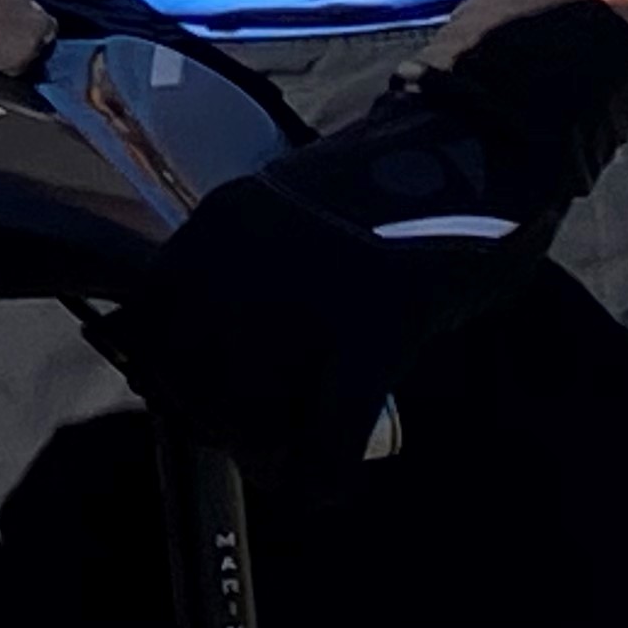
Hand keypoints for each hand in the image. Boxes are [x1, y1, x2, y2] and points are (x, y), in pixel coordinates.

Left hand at [100, 0, 627, 470]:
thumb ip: (246, 274)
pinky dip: (321, 476)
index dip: (164, 377)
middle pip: (188, 376)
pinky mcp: (382, 318)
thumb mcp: (290, 220)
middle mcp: (248, 251)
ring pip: (247, 410)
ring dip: (263, 456)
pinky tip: (330, 485)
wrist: (483, 141)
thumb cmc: (395, 196)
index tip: (197, 402)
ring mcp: (313, 283)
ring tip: (291, 463)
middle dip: (213, 425)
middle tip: (255, 442)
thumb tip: (208, 364)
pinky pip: (329, 431)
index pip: (145, 320)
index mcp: (220, 223)